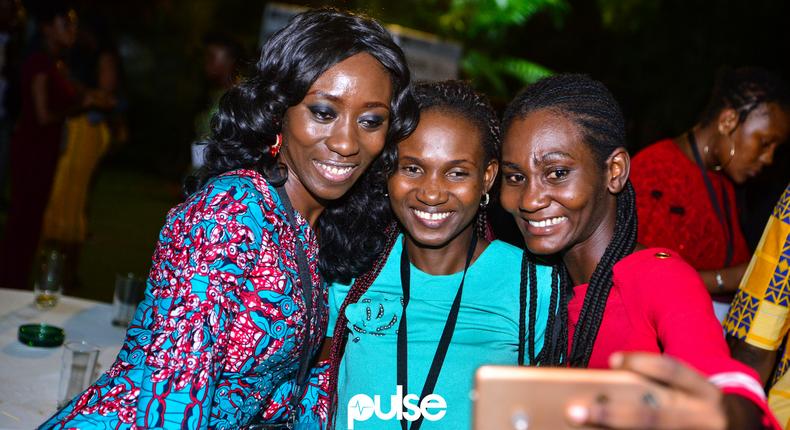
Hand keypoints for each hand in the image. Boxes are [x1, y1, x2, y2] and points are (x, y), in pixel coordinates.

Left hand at [565, 352, 726, 428]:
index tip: (612, 359)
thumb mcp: (692, 391)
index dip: (644, 363)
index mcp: (705, 392)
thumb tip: (609, 384)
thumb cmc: (702, 406)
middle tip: (574, 410)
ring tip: (582, 425)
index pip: (674, 371)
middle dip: (610, 415)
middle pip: (652, 418)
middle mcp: (704, 417)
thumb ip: (660, 386)